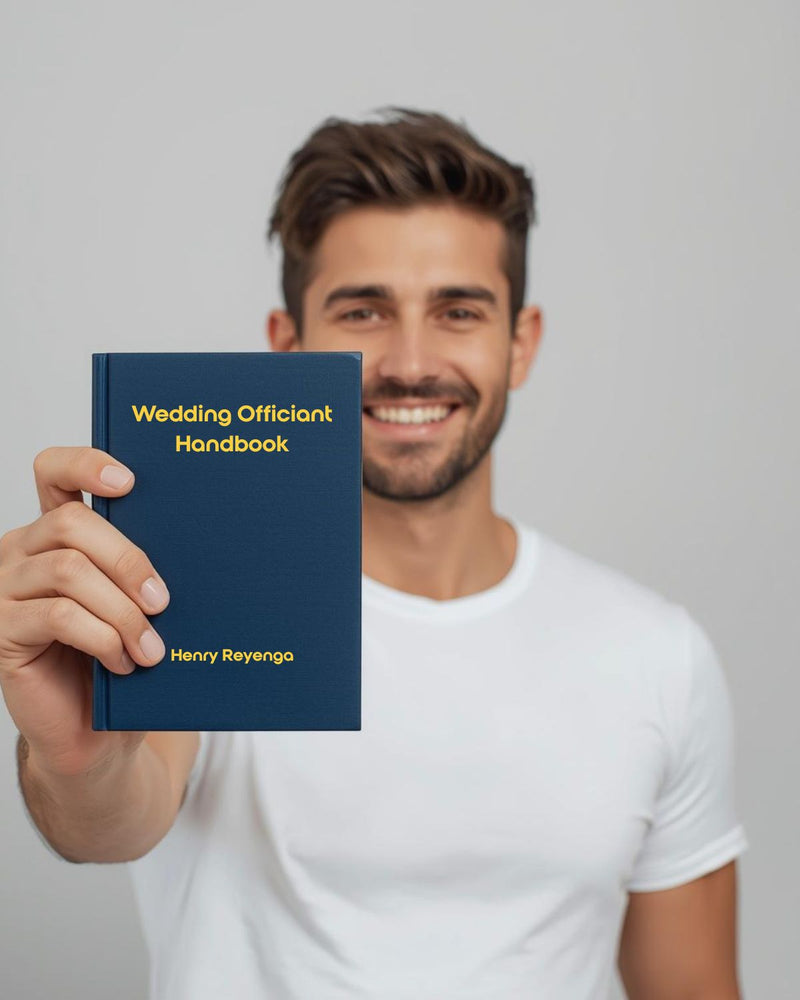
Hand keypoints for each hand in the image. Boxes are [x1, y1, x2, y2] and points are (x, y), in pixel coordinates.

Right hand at [0, 447, 168, 776]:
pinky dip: (103, 638)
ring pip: (69, 572)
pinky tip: (124, 662)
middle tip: (163, 601)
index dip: (86, 465)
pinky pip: (60, 617)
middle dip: (128, 560)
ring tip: (152, 648)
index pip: (54, 472)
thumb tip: (191, 542)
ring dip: (122, 611)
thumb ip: (141, 568)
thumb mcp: (135, 603)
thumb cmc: (121, 656)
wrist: (94, 729)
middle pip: (71, 524)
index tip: (129, 482)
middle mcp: (22, 550)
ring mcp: (6, 589)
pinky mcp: (3, 632)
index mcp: (56, 532)